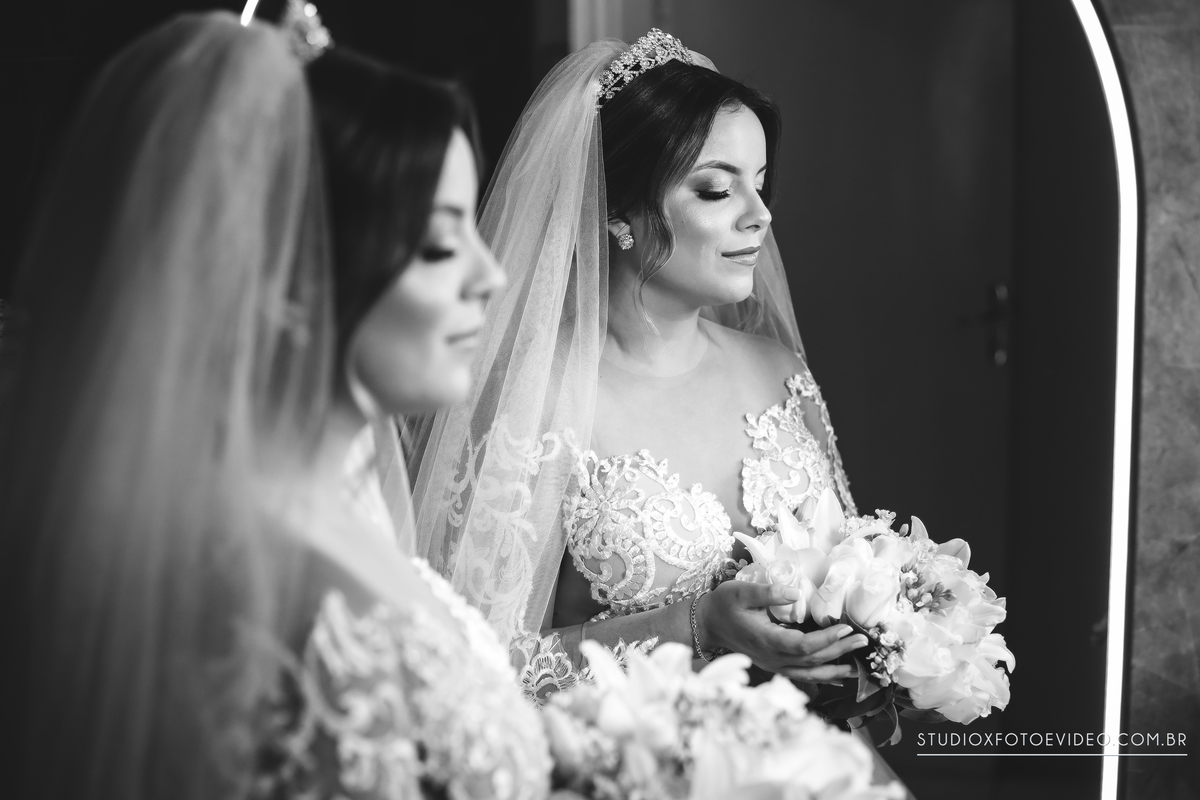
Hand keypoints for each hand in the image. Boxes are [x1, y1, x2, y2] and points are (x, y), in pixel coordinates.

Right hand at [696, 581, 867, 683]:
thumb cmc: (724, 605)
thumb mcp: (742, 592)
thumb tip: (796, 592)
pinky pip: (801, 674)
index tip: (845, 627)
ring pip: (809, 673)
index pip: (804, 645)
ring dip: (835, 669)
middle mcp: (773, 658)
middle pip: (812, 660)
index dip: (827, 639)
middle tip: (862, 641)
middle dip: (840, 651)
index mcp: (768, 640)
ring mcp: (773, 664)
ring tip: (858, 665)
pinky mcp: (773, 664)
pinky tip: (836, 676)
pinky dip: (821, 675)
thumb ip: (769, 592)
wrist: (707, 624)